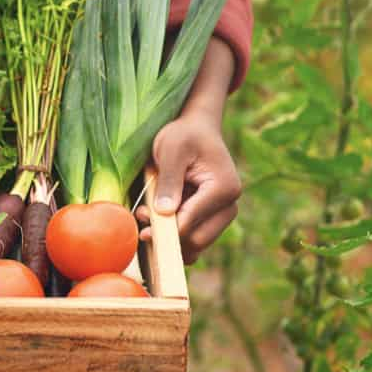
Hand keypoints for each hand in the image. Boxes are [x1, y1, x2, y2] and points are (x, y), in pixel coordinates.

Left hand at [137, 113, 241, 263]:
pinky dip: (176, 236)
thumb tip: (165, 213)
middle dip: (167, 236)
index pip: (192, 223)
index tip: (143, 230)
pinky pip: (194, 237)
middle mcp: (229, 204)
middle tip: (142, 222)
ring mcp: (223, 213)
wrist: (196, 128)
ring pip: (196, 243)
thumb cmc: (183, 134)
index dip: (165, 230)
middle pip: (198, 240)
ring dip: (170, 238)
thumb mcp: (171, 150)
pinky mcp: (213, 217)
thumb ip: (169, 180)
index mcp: (223, 188)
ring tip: (146, 217)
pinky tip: (157, 221)